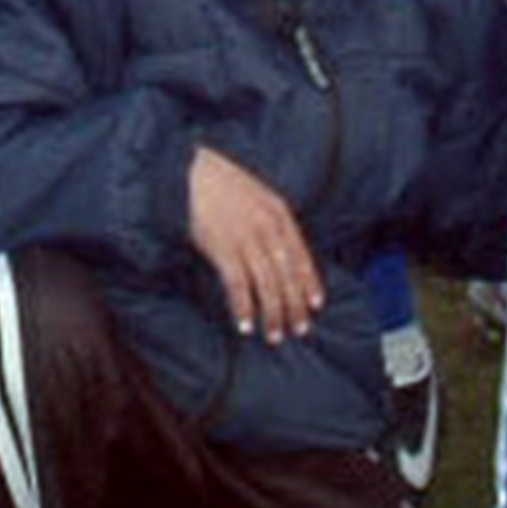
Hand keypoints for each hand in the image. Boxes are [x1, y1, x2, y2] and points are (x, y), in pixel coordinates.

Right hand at [184, 144, 322, 341]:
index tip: (315, 306)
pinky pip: (238, 285)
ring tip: (273, 336)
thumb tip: (283, 256)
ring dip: (272, 314)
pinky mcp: (222, 247)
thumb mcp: (258, 197)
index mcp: (279, 213)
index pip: (301, 256)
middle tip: (298, 331)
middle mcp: (267, 227)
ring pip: (267, 284)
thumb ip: (273, 224)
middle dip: (294, 306)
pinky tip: (245, 324)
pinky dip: (243, 307)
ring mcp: (245, 238)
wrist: (191, 172)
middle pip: (287, 275)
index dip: (310, 283)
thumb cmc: (224, 186)